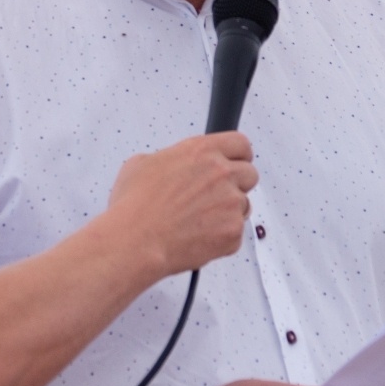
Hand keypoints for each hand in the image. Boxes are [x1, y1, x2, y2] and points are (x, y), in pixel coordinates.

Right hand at [105, 131, 256, 275]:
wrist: (135, 241)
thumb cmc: (135, 206)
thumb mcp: (141, 163)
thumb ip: (169, 159)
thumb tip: (172, 166)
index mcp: (201, 151)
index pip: (240, 144)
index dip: (238, 155)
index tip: (234, 162)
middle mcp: (221, 173)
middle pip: (249, 174)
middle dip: (236, 184)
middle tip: (214, 196)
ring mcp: (230, 202)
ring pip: (244, 205)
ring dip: (228, 212)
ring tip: (198, 220)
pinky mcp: (233, 231)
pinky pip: (236, 232)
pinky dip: (222, 237)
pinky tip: (198, 236)